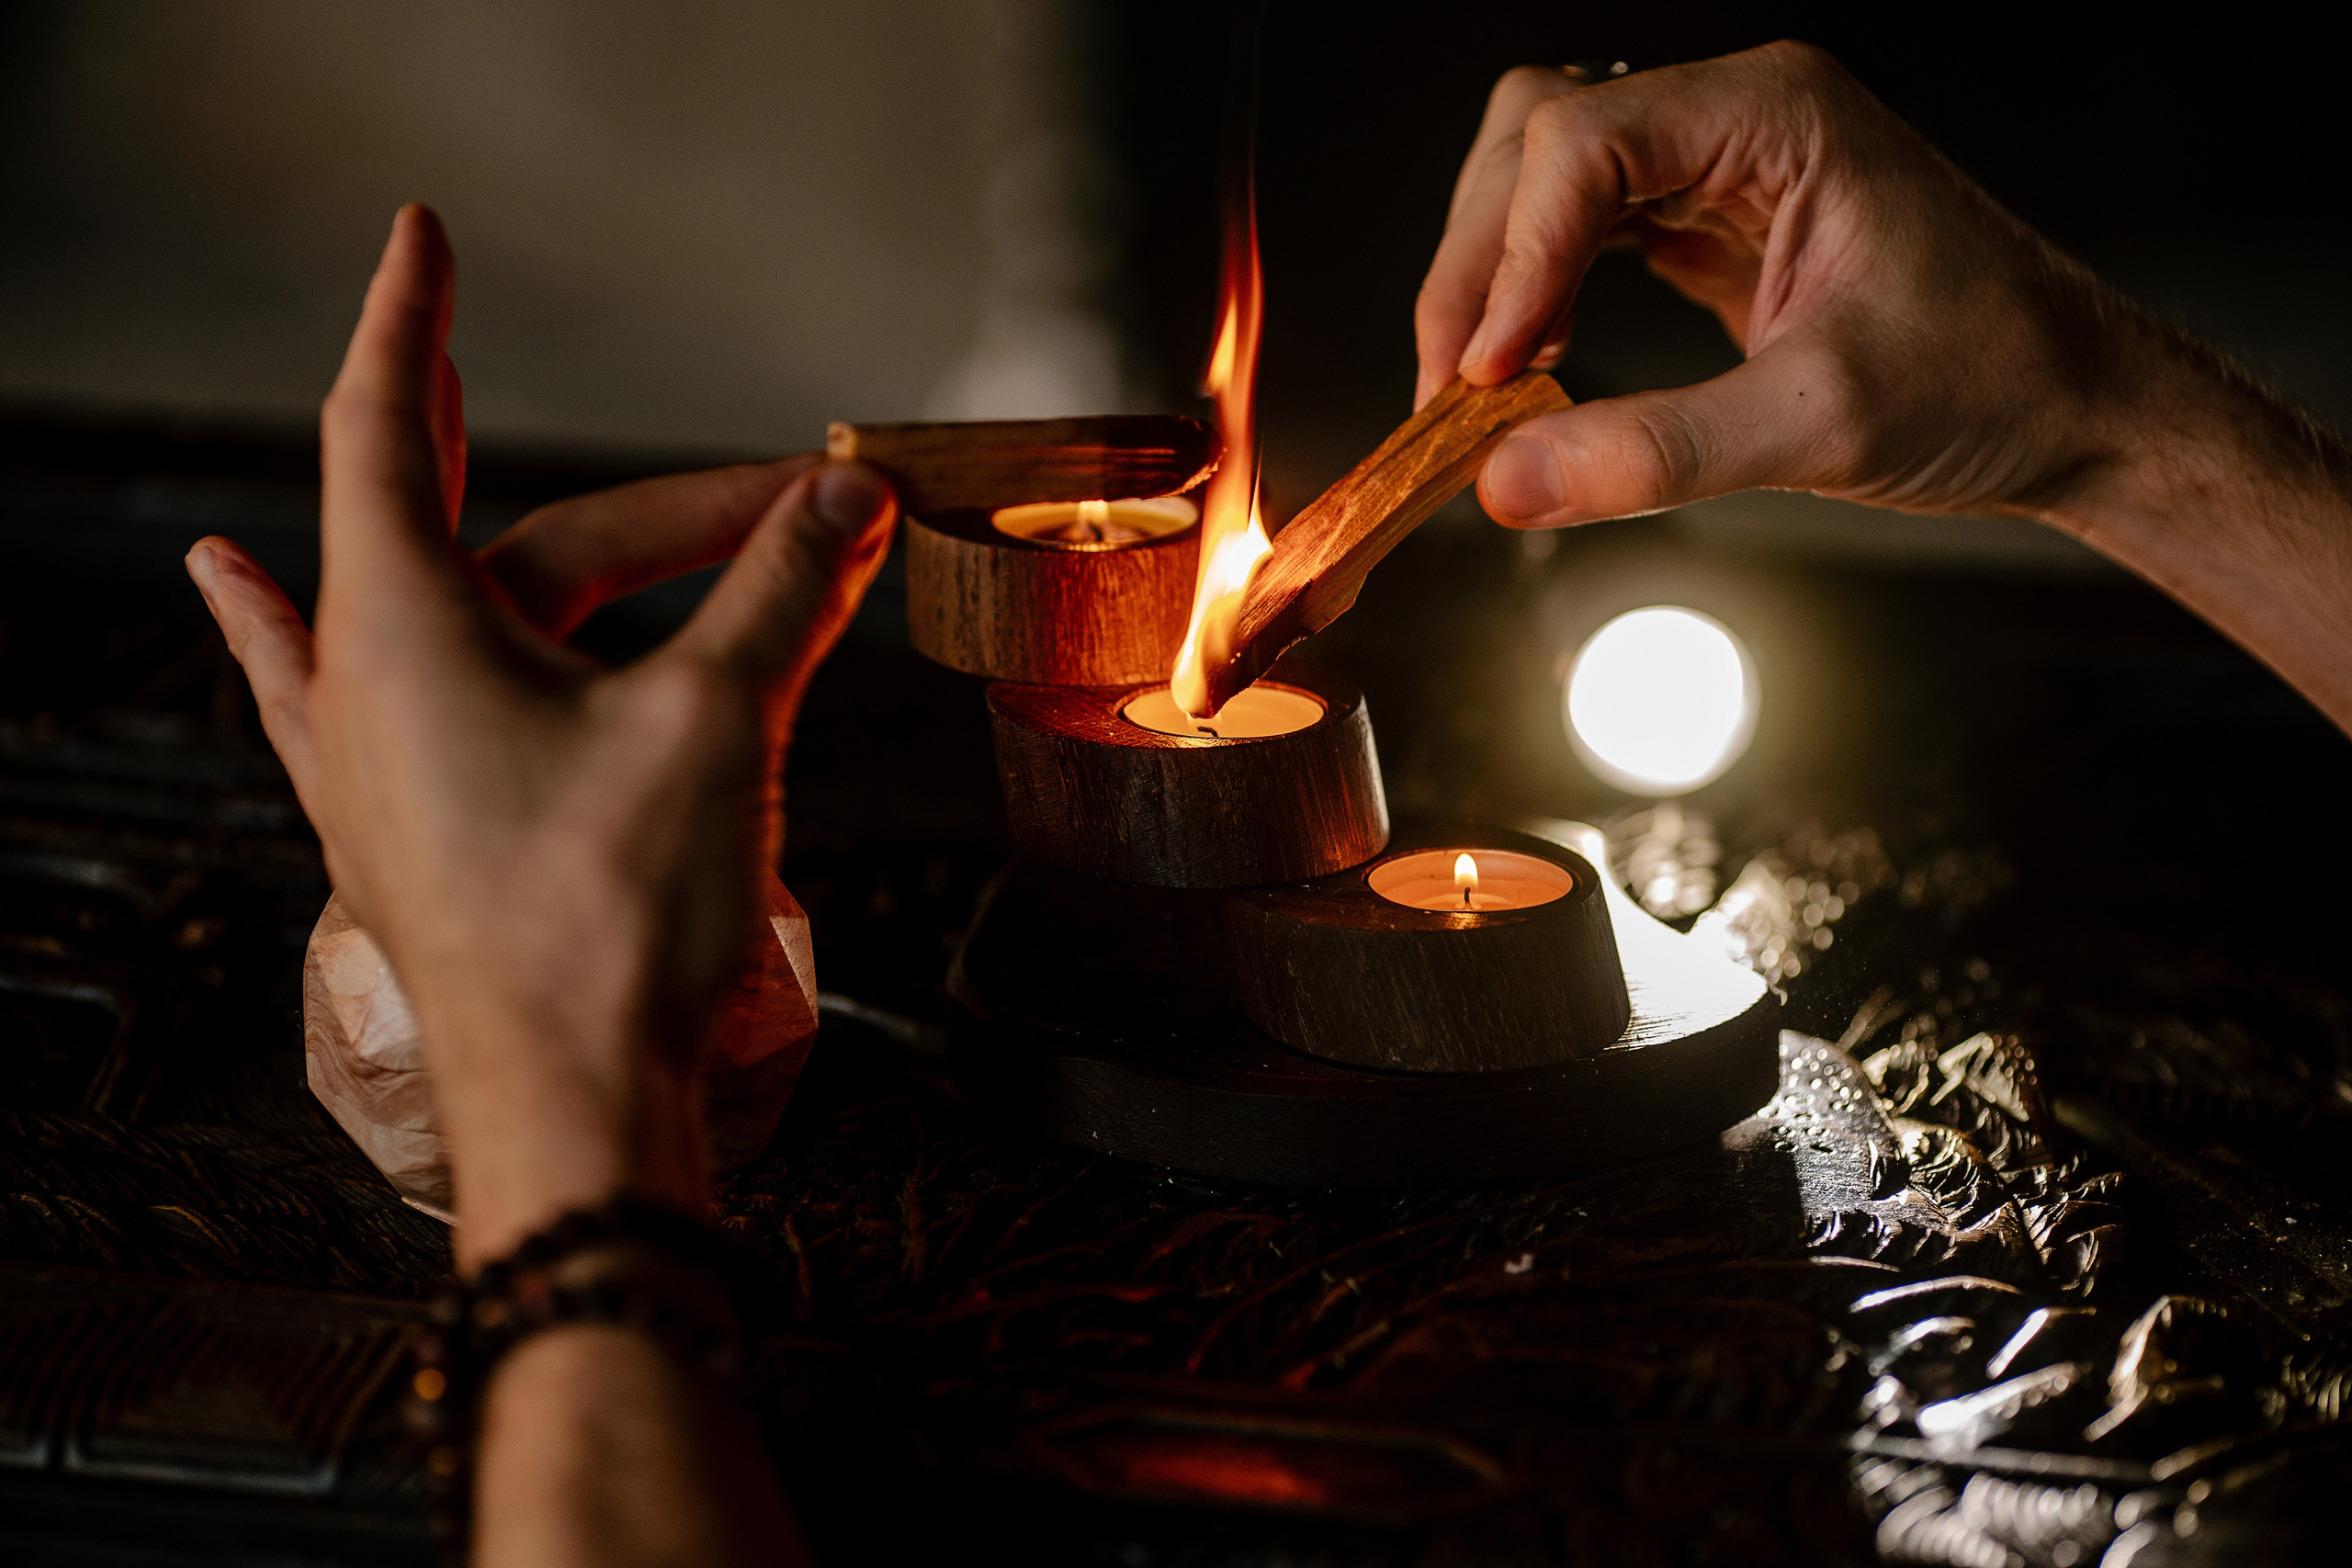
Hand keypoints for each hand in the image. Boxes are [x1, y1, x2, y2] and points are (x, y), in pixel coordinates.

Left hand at [185, 206, 895, 1264]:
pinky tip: (234, 592)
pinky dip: (292, 623)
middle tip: (781, 496)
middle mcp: (363, 686)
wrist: (578, 1107)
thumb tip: (846, 497)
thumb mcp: (714, 724)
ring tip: (420, 416)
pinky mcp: (407, 828)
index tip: (422, 233)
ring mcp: (373, 766)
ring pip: (419, 600)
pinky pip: (331, 687)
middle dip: (651, 507)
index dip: (412, 321)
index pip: (383, 426)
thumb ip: (781, 593)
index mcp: (405, 631)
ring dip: (465, 518)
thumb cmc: (616, 924)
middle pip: (501, 537)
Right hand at [1417, 43, 2351, 737]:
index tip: (1488, 375)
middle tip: (1456, 392)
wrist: (2075, 409)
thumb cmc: (1991, 384)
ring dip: (1495, 277)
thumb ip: (1652, 451)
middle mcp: (1741, 119)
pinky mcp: (1713, 224)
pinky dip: (1537, 297)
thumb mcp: (1817, 427)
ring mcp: (1723, 166)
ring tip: (1485, 385)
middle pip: (1540, 143)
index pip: (1583, 143)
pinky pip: (1585, 232)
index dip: (1511, 257)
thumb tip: (1505, 483)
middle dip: (1479, 264)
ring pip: (1546, 180)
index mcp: (1777, 115)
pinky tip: (1531, 367)